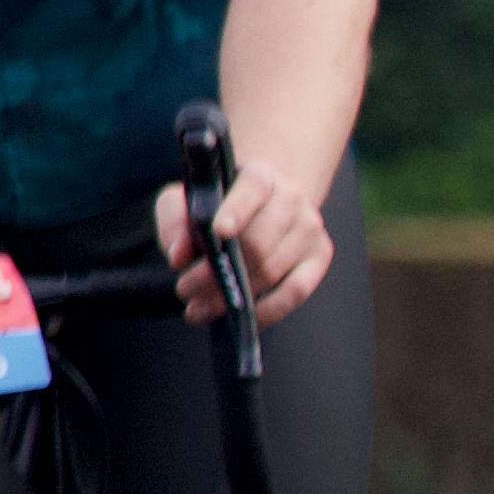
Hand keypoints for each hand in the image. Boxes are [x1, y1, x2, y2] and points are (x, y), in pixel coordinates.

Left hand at [166, 154, 334, 323]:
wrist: (261, 204)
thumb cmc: (216, 205)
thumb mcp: (184, 201)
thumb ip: (175, 221)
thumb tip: (178, 256)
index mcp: (260, 175)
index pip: (252, 189)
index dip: (236, 210)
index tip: (218, 232)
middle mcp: (291, 197)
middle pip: (258, 242)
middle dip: (218, 272)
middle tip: (184, 289)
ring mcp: (310, 228)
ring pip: (272, 271)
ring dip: (233, 296)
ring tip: (198, 308)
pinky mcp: (319, 257)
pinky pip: (295, 292)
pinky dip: (265, 311)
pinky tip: (238, 318)